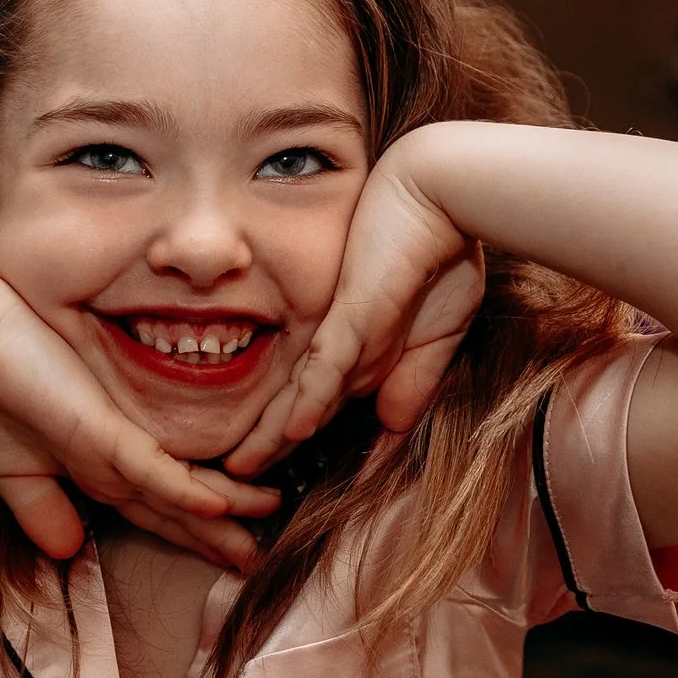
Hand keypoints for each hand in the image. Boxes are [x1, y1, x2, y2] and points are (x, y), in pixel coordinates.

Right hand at [0, 288, 277, 568]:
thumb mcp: (12, 470)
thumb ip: (42, 509)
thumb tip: (68, 551)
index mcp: (102, 464)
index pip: (159, 507)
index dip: (193, 533)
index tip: (228, 554)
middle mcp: (118, 455)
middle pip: (180, 502)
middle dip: (221, 530)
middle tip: (258, 554)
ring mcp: (114, 441)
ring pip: (180, 488)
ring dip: (225, 509)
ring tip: (265, 523)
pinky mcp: (102, 428)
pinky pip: (151, 468)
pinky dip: (183, 491)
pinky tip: (217, 507)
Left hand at [225, 152, 483, 477]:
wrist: (446, 192)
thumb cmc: (444, 252)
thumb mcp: (439, 333)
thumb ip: (414, 379)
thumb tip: (389, 427)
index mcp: (361, 351)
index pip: (320, 407)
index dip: (294, 441)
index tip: (274, 480)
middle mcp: (344, 346)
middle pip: (296, 407)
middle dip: (266, 448)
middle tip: (231, 484)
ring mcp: (344, 331)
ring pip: (297, 394)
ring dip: (268, 436)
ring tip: (236, 470)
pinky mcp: (352, 313)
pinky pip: (326, 364)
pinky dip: (309, 399)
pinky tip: (289, 431)